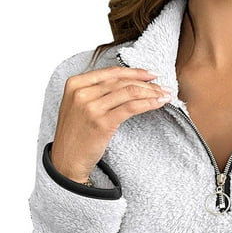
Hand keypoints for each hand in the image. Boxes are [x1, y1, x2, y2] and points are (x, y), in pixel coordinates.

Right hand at [51, 66, 171, 182]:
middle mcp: (82, 92)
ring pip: (128, 92)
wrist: (67, 161)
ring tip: (165, 95)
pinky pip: (131, 108)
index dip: (134, 72)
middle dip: (146, 83)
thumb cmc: (76, 136)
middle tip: (163, 87)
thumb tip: (124, 85)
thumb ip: (95, 93)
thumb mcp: (78, 107)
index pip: (111, 72)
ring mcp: (91, 107)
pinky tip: (158, 103)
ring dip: (151, 92)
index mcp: (75, 83)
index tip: (151, 74)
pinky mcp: (102, 122)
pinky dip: (148, 104)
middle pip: (122, 82)